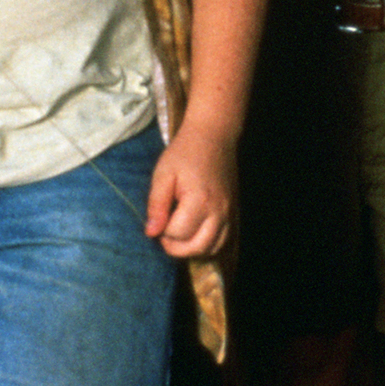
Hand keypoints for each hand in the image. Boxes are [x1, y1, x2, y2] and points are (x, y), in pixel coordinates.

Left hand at [145, 127, 234, 258]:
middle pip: (197, 247)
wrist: (213, 136)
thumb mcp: (163, 174)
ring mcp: (229, 212)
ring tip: (178, 234)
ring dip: (192, 249)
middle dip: (175, 247)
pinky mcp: (233, 212)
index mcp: (199, 200)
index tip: (158, 217)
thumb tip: (151, 232)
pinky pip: (223, 240)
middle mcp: (218, 210)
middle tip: (164, 232)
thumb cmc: (184, 153)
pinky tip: (194, 234)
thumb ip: (156, 205)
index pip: (177, 233)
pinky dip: (208, 244)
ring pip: (212, 248)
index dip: (162, 230)